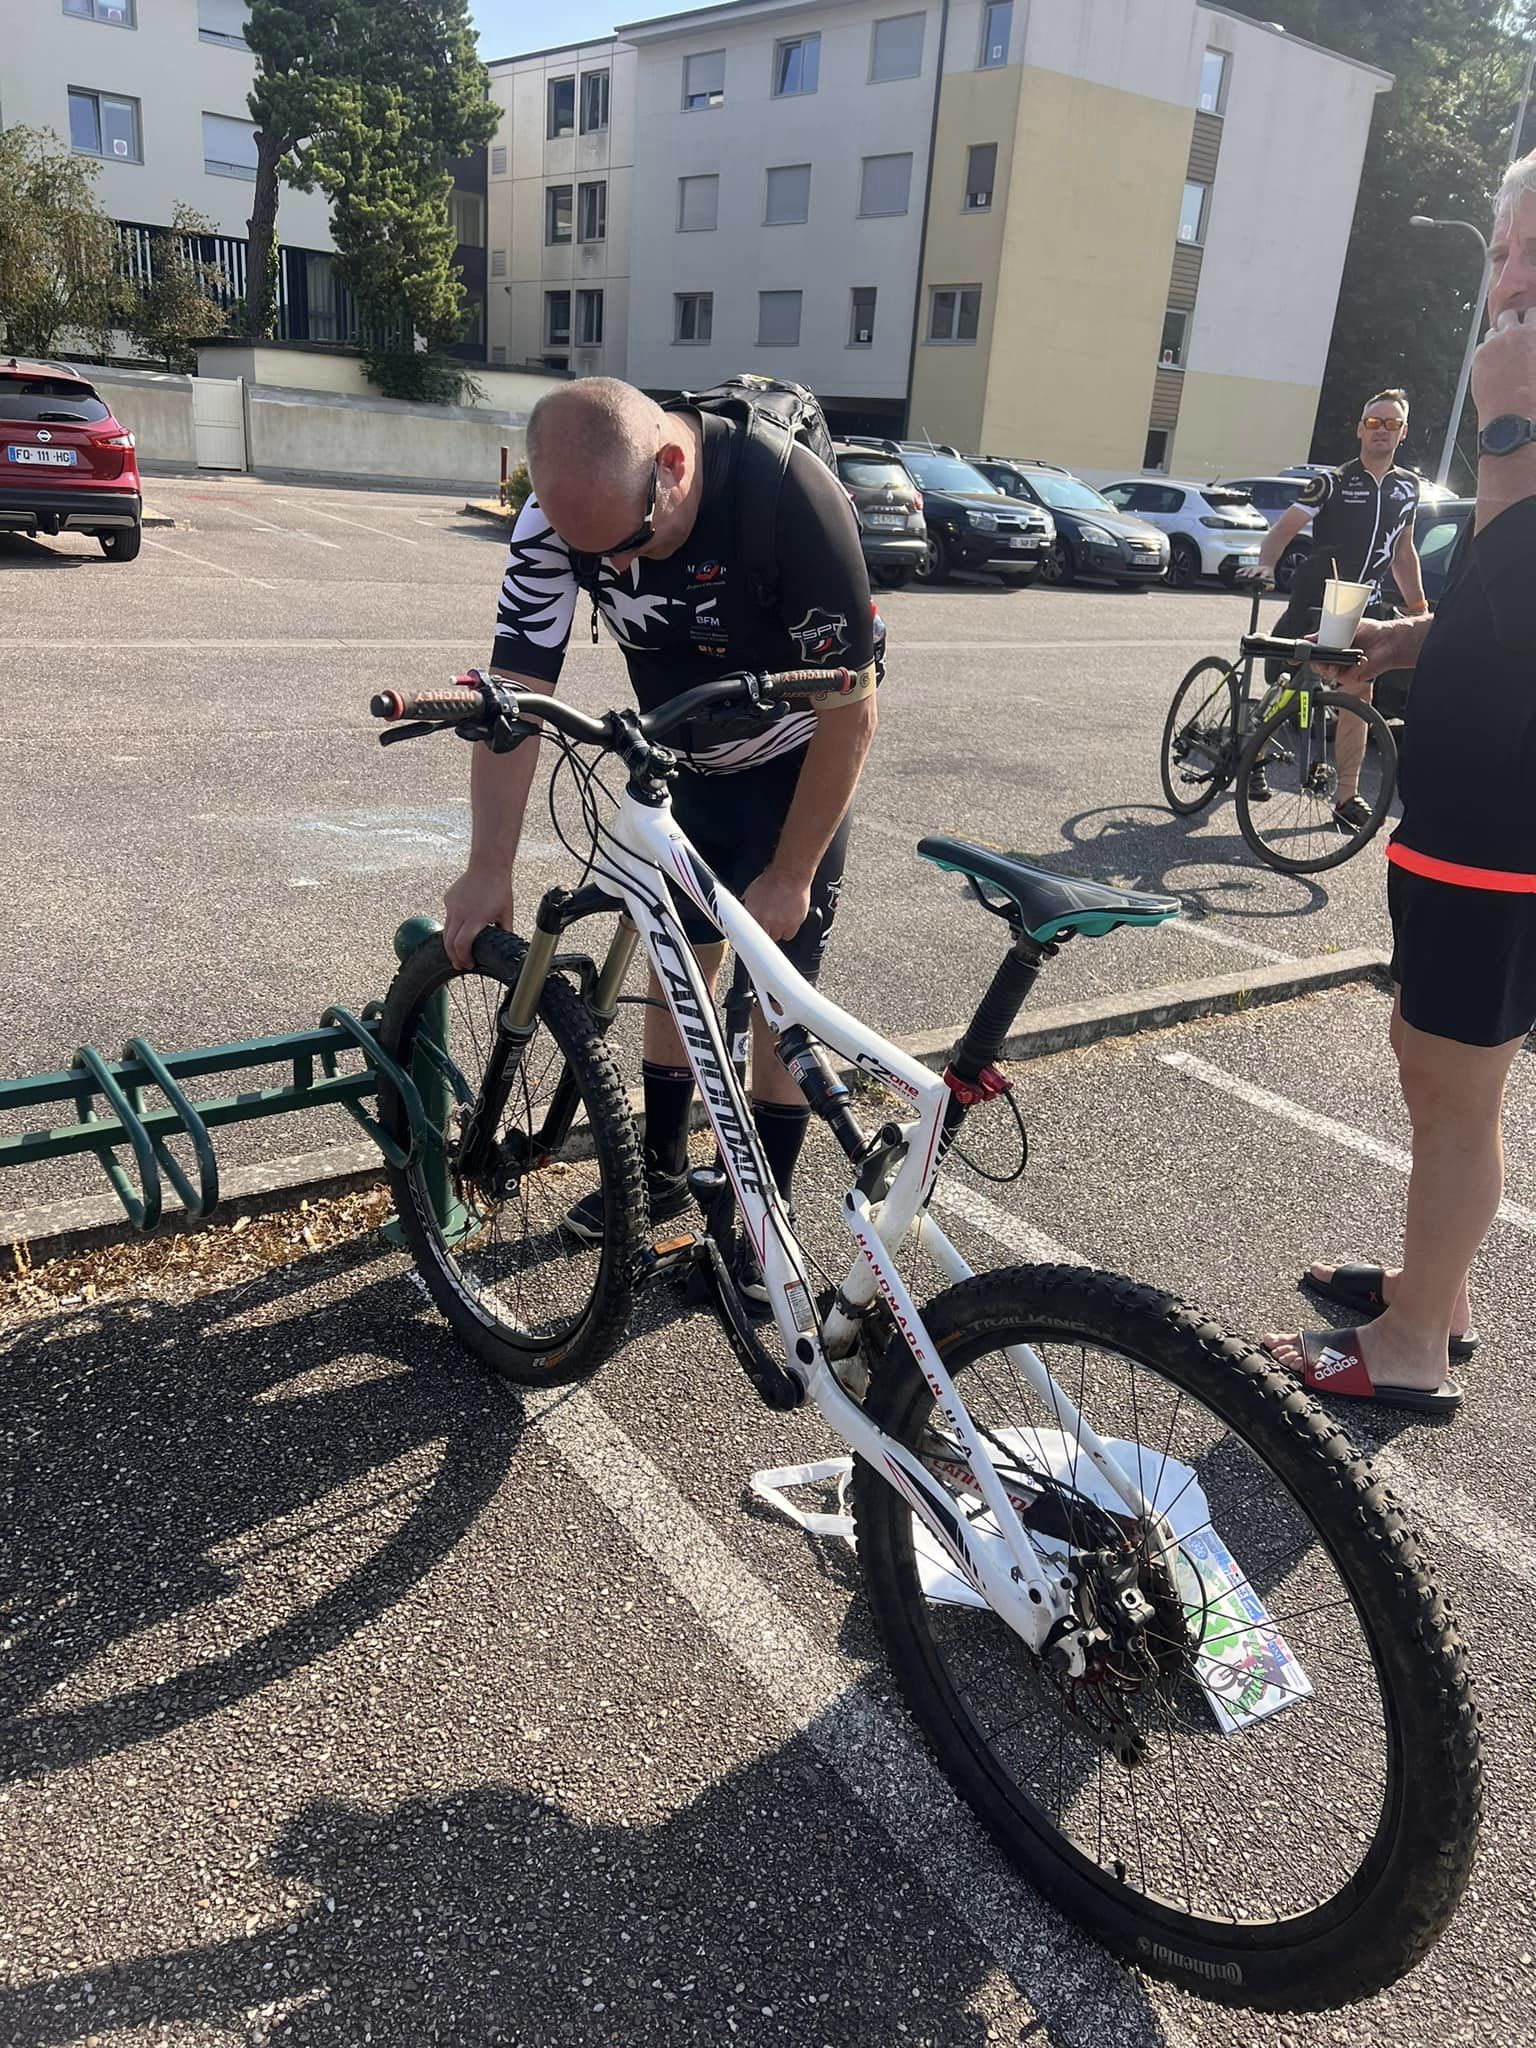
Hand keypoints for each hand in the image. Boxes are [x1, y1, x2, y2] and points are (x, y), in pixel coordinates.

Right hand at [443, 864, 513, 971]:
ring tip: (458, 951)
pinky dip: (453, 925)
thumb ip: (505, 931)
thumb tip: (506, 944)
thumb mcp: (506, 913)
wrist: (488, 865)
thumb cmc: (499, 888)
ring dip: (451, 943)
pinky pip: (448, 917)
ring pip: (446, 931)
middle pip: (449, 943)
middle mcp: (460, 913)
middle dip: (454, 957)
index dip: (463, 958)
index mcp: (475, 919)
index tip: (469, 964)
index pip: (461, 946)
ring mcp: (452, 906)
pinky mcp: (448, 899)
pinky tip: (461, 926)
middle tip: (460, 964)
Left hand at [742, 863, 812, 941]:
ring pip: (776, 937)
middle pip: (763, 937)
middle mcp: (765, 921)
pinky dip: (788, 930)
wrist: (790, 875)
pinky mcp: (793, 924)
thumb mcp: (751, 892)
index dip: (750, 936)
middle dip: (765, 931)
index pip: (748, 934)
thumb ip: (747, 907)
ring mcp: (780, 924)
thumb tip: (742, 915)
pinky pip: (788, 935)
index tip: (752, 937)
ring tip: (778, 917)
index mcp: (752, 913)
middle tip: (767, 921)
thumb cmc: (772, 880)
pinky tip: (787, 919)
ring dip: (776, 930)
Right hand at [1235, 563, 1271, 588]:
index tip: (1261, 578)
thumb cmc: (1269, 577)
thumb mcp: (1273, 582)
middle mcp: (1259, 568)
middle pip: (1255, 570)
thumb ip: (1270, 586)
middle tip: (1249, 577)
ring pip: (1249, 569)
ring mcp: (1254, 568)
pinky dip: (1240, 570)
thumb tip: (1265, 588)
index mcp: (1267, 571)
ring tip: (1242, 576)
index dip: (1262, 576)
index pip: (1265, 573)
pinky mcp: (1249, 568)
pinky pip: (1244, 568)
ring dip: (1246, 572)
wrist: (1267, 568)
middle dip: (1252, 573)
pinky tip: (1237, 573)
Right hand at [1311, 616, 1403, 685]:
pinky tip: (1361, 659)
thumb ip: (1327, 632)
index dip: (1305, 655)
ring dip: (1333, 666)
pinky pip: (1345, 677)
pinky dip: (1353, 668)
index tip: (1300, 655)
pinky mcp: (1353, 677)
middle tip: (1322, 656)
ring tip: (1342, 656)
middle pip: (1317, 667)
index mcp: (1331, 647)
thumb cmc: (1372, 632)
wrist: (1390, 641)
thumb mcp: (1346, 626)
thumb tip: (1309, 637)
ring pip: (1328, 673)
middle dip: (1317, 662)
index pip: (1313, 654)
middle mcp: (1335, 659)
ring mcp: (1343, 669)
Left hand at [1471, 306, 1535, 424]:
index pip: (1532, 313)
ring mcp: (1495, 343)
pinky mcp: (1479, 355)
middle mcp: (1515, 334)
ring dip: (1497, 339)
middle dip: (1510, 324)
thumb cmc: (1533, 396)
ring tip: (1501, 355)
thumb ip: (1533, 348)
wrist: (1514, 414)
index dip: (1528, 323)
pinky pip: (1481, 347)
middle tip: (1511, 338)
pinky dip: (1485, 353)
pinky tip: (1491, 367)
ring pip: (1493, 331)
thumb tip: (1530, 351)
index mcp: (1535, 333)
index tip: (1527, 329)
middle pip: (1509, 316)